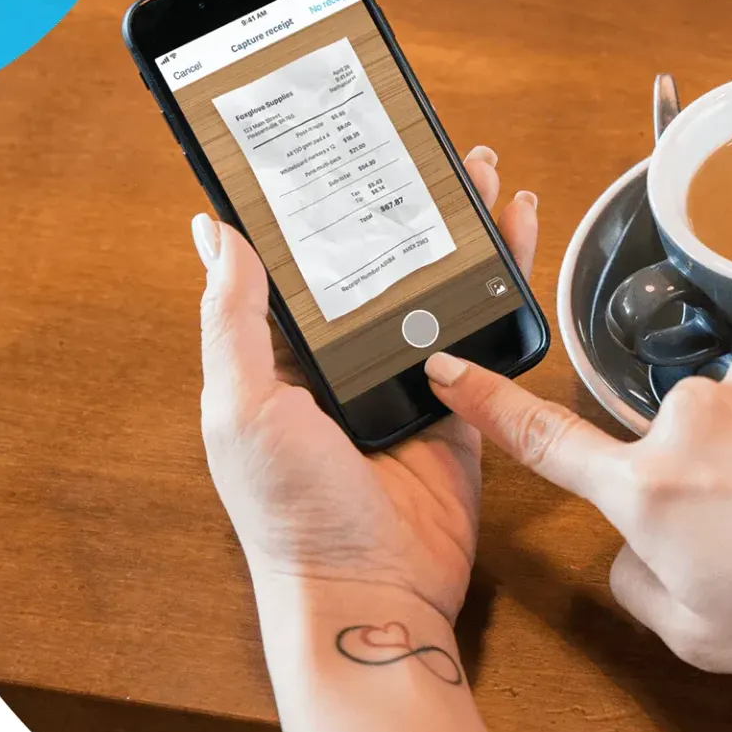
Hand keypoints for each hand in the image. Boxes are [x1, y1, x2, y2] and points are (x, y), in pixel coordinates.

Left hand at [193, 147, 538, 621]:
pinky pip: (482, 328)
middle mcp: (339, 361)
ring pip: (433, 281)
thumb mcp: (242, 405)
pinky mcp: (458, 401)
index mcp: (278, 355)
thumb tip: (214, 232)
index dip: (311, 202)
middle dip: (397, 200)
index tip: (327, 142)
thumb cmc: (291, 510)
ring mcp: (401, 378)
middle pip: (373, 258)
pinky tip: (517, 229)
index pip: (293, 260)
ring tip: (475, 165)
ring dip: (456, 223)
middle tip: (418, 139)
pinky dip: (501, 278)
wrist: (370, 592)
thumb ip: (233, 319)